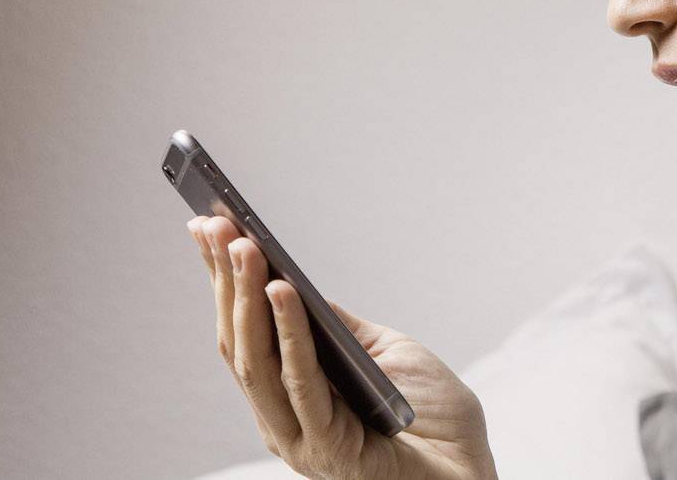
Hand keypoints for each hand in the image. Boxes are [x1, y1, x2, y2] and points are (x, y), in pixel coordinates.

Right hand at [190, 216, 497, 479]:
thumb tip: (291, 281)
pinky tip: (280, 289)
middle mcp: (283, 420)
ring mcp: (299, 437)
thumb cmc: (430, 418)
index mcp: (291, 397)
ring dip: (245, 298)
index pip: (244, 333)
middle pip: (239, 343)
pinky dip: (287, 332)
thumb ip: (335, 328)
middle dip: (224, 280)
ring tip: (242, 244)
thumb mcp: (381, 353)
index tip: (206, 224)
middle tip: (214, 222)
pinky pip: (299, 380)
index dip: (221, 281)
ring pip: (256, 362)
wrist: (469, 474)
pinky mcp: (327, 446)